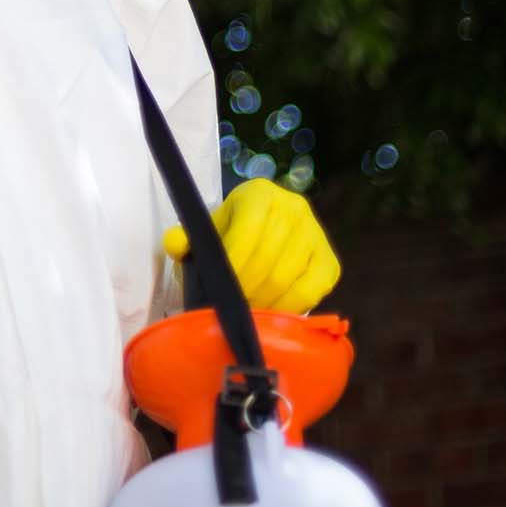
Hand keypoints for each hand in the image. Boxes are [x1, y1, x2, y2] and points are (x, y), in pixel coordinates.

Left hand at [162, 178, 339, 313]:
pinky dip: (290, 307)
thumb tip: (175, 244)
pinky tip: (271, 313)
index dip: (232, 264)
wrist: (260, 234)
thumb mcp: (205, 232)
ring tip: (246, 313)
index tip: (219, 287)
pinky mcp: (330, 261)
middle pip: (268, 258)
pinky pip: (312, 291)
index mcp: (259, 193)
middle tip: (231, 308)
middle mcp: (294, 207)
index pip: (247, 232)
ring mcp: (316, 233)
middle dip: (245, 290)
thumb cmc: (229, 235)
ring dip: (264, 302)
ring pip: (288, 277)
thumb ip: (185, 239)